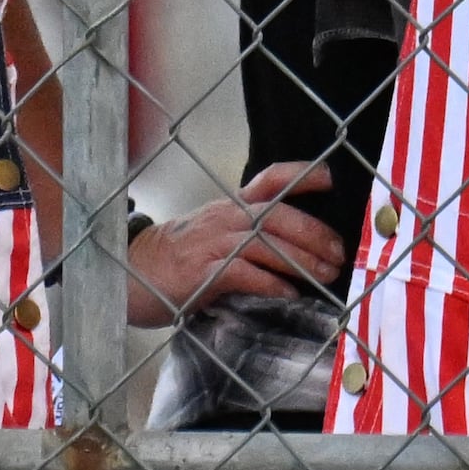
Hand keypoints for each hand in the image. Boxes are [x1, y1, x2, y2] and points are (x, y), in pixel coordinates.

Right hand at [123, 162, 346, 326]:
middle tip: (338, 252)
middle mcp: (225, 217)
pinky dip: (270, 284)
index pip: (270, 180)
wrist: (129, 270)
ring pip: (265, 243)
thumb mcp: (214, 237)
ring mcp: (213, 243)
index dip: (301, 175)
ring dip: (300, 260)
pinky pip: (244, 273)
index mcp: (230, 207)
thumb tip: (295, 252)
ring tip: (324, 275)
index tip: (330, 178)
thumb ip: (248, 239)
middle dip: (313, 231)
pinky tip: (289, 294)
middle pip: (277, 213)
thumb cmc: (176, 258)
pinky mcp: (202, 271)